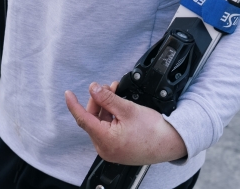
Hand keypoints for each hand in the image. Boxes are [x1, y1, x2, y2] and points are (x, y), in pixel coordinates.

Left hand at [65, 81, 187, 165]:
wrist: (171, 143)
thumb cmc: (153, 131)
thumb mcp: (128, 109)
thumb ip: (107, 98)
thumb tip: (93, 88)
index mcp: (105, 140)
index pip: (83, 119)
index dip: (74, 105)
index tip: (68, 94)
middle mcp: (105, 148)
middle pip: (92, 120)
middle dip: (98, 101)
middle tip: (107, 87)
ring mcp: (111, 151)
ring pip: (100, 124)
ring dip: (105, 108)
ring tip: (115, 93)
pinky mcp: (117, 150)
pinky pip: (108, 131)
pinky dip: (111, 117)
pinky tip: (118, 107)